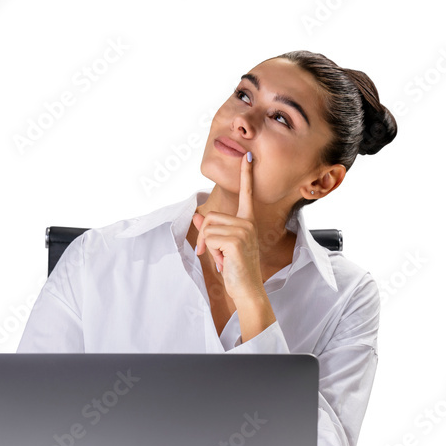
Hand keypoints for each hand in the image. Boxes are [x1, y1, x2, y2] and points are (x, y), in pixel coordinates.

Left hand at [191, 152, 263, 303]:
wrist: (246, 289)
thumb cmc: (236, 268)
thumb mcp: (221, 246)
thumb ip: (210, 229)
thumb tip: (197, 215)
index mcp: (248, 221)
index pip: (247, 194)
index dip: (246, 175)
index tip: (248, 156)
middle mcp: (248, 222)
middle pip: (211, 216)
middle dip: (206, 235)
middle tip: (213, 252)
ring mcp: (244, 230)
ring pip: (208, 227)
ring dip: (209, 245)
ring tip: (221, 258)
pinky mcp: (236, 240)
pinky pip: (210, 237)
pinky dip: (211, 251)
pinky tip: (223, 260)